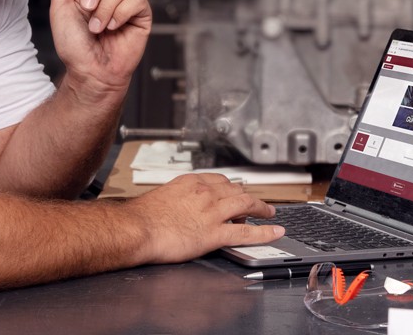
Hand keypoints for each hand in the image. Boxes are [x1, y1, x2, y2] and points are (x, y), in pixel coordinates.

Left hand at [48, 0, 151, 96]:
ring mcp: (124, 1)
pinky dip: (122, 13)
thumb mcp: (59, 10)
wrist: (91, 72)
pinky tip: (114, 27)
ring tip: (97, 28)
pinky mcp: (140, 13)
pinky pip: (136, 0)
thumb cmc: (74, 46)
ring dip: (105, 9)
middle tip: (86, 8)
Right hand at [127, 173, 285, 263]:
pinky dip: (265, 232)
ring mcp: (212, 212)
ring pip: (246, 205)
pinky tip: (275, 231)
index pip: (219, 180)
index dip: (230, 187)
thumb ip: (176, 199)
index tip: (234, 191)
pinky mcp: (215, 233)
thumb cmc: (142, 216)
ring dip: (262, 208)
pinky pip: (246, 232)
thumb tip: (177, 206)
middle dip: (247, 196)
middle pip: (235, 190)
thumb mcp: (161, 197)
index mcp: (191, 182)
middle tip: (254, 203)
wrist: (137, 228)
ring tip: (270, 212)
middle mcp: (205, 193)